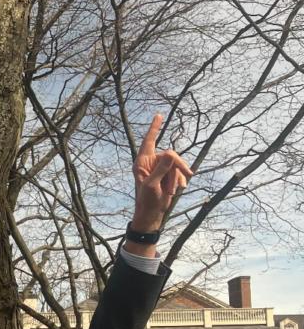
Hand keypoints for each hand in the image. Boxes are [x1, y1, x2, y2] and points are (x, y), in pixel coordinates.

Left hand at [131, 113, 193, 231]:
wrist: (153, 213)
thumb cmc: (147, 200)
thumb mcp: (153, 185)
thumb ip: (161, 169)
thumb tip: (170, 153)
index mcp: (142, 163)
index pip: (149, 142)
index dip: (154, 129)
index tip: (158, 115)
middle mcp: (150, 163)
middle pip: (170, 155)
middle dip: (179, 166)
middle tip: (187, 175)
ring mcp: (160, 169)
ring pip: (177, 163)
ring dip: (179, 176)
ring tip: (176, 189)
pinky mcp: (168, 175)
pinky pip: (179, 171)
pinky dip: (181, 179)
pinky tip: (181, 188)